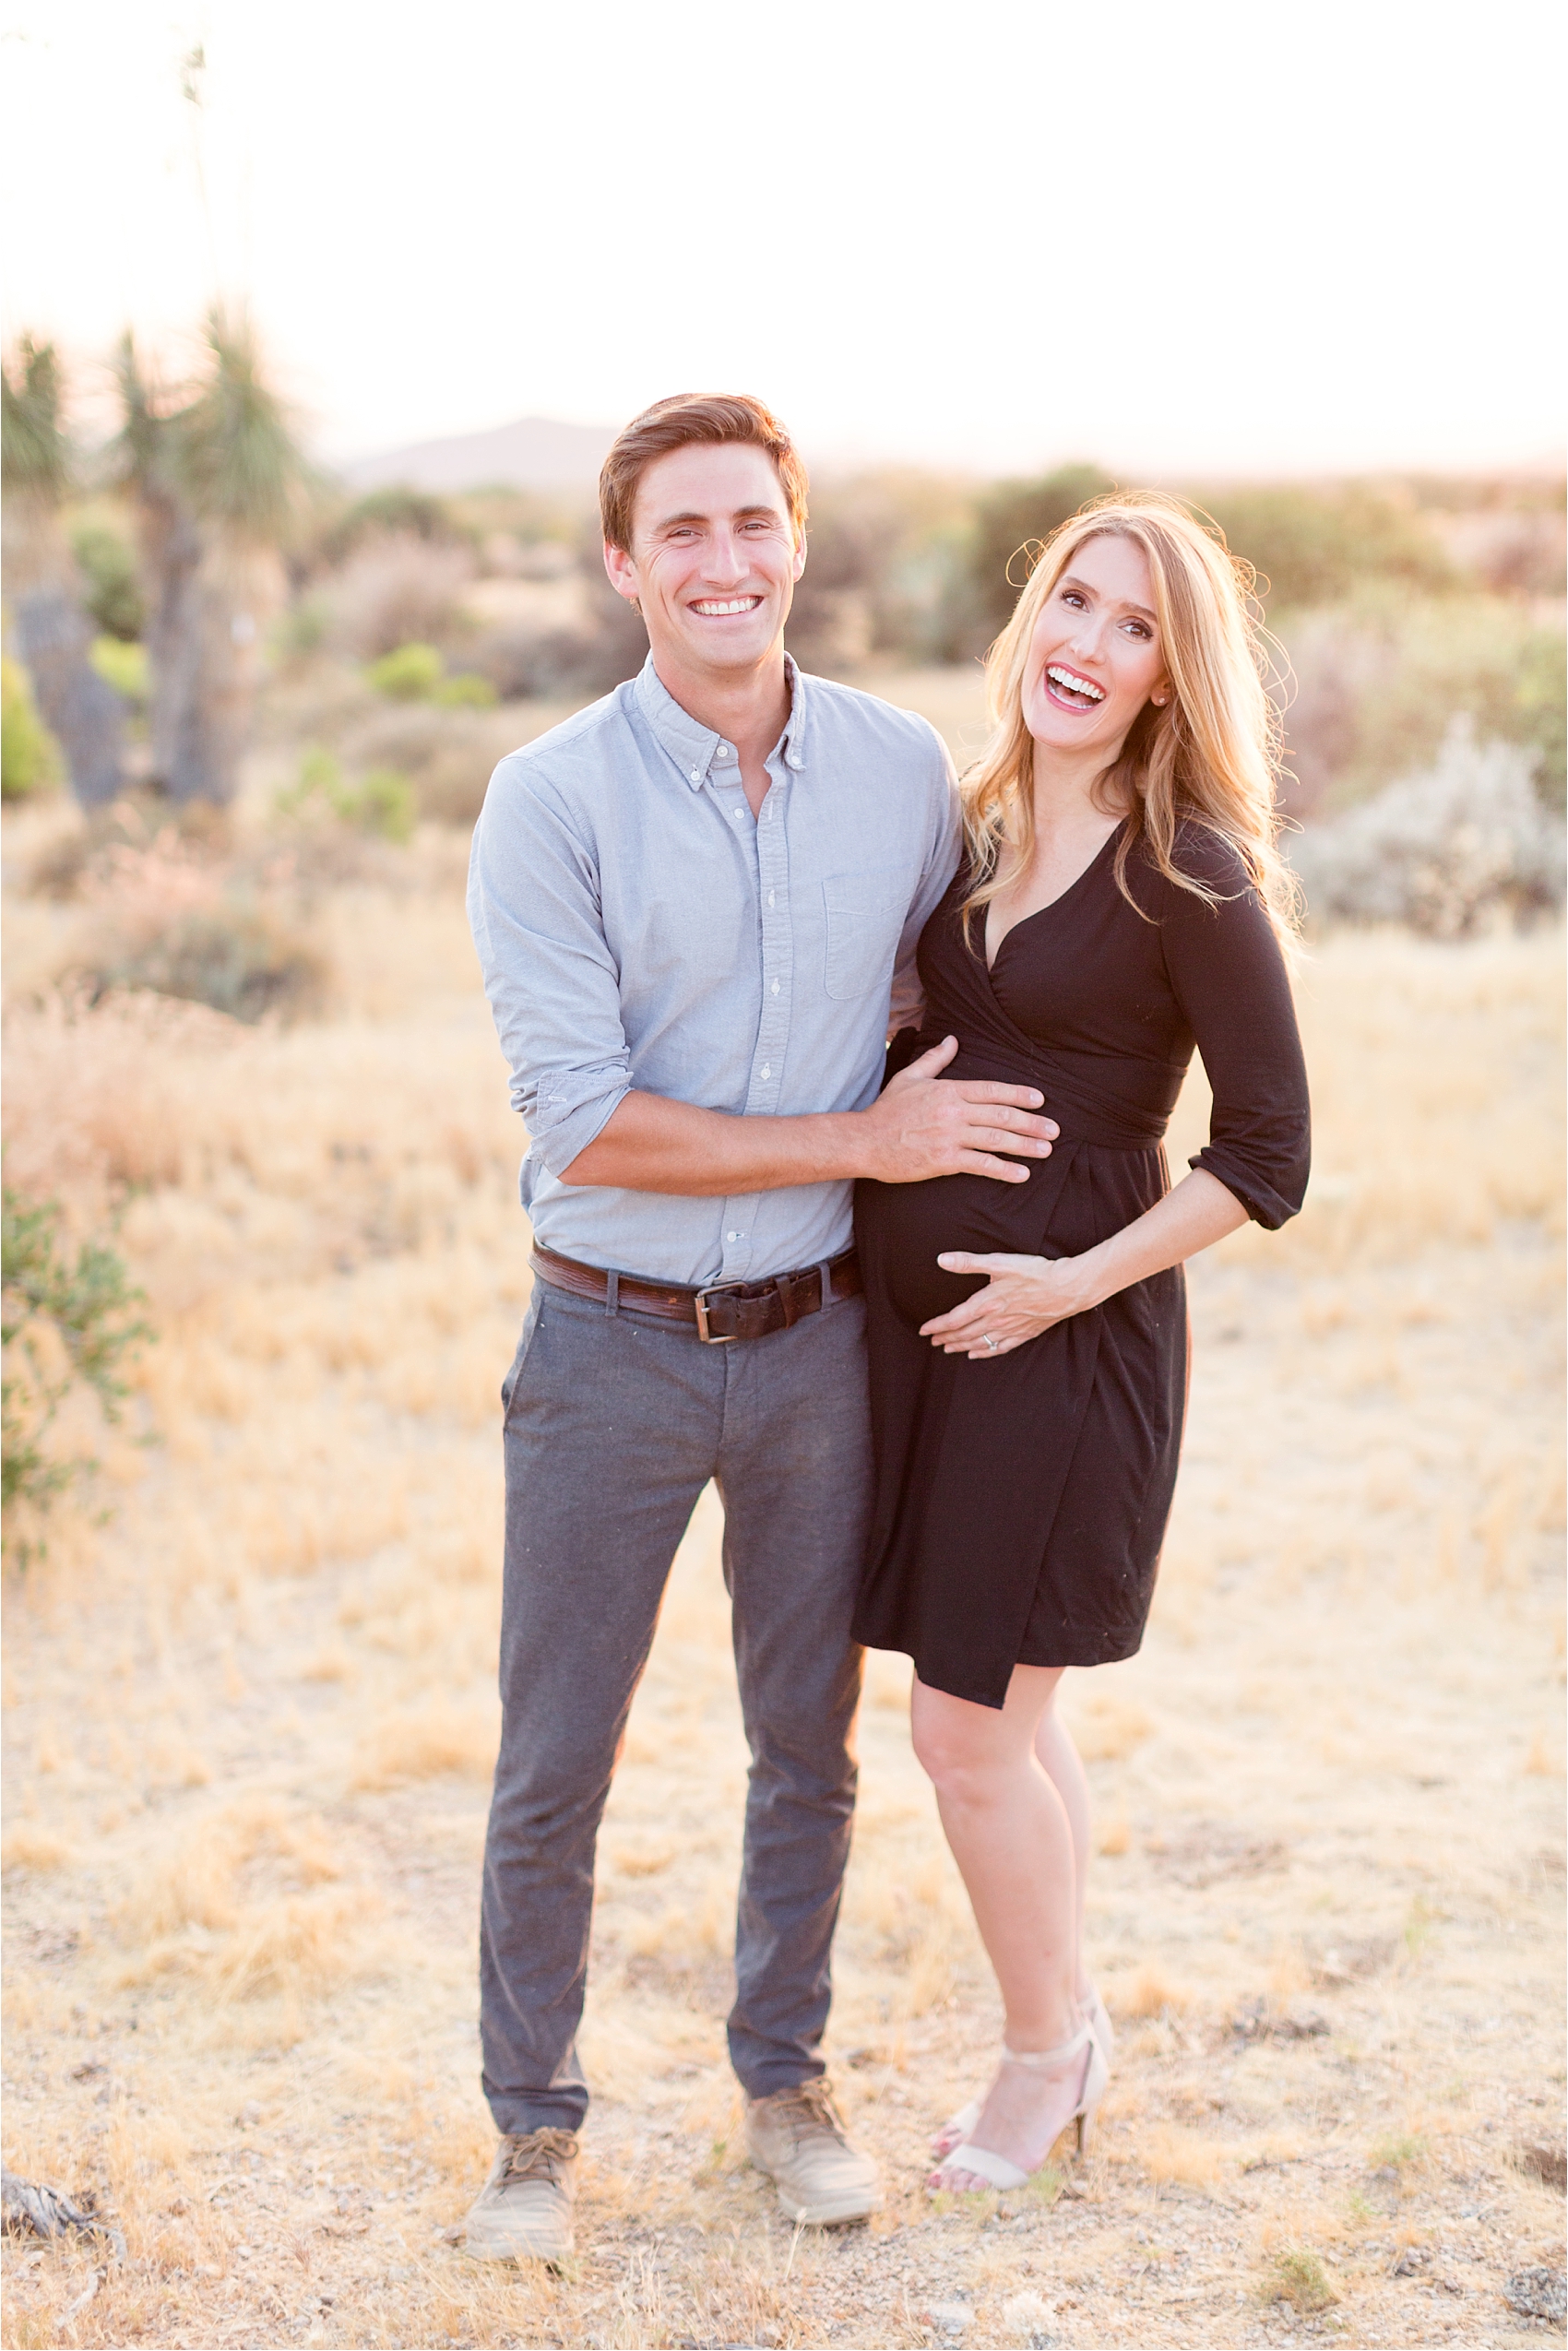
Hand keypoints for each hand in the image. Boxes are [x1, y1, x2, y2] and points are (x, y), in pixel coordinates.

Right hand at [859, 1036, 1058, 1185]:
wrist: (865, 1141)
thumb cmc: (887, 1110)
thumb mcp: (910, 1077)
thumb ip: (935, 1058)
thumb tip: (953, 1040)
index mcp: (948, 1090)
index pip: (992, 1090)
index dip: (1019, 1095)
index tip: (1040, 1100)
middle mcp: (953, 1112)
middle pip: (1001, 1116)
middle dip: (1032, 1123)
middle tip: (1054, 1130)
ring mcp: (949, 1136)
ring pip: (996, 1140)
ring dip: (1025, 1146)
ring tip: (1045, 1151)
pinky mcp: (944, 1160)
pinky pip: (981, 1164)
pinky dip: (1003, 1170)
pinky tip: (1021, 1174)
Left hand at [919, 1250, 1092, 1356]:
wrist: (1067, 1288)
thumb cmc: (1035, 1273)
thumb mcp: (999, 1262)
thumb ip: (968, 1262)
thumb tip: (942, 1260)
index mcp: (986, 1303)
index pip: (953, 1319)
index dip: (936, 1326)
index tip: (924, 1330)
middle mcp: (995, 1320)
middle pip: (963, 1334)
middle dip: (946, 1338)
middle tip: (932, 1341)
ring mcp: (1010, 1329)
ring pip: (979, 1343)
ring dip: (961, 1346)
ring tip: (948, 1349)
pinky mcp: (1024, 1333)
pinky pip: (999, 1348)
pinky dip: (984, 1352)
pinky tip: (976, 1354)